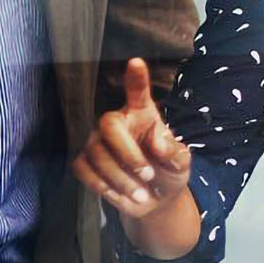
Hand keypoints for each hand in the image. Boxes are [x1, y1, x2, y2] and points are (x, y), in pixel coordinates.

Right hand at [71, 59, 194, 226]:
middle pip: (108, 123)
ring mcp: (98, 141)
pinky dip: (101, 184)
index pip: (137, 92)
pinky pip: (82, 167)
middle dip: (127, 153)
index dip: (135, 78)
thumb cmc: (168, 172)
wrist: (154, 200)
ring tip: (141, 193)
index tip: (136, 62)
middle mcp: (118, 123)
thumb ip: (174, 151)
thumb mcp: (181, 164)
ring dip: (120, 178)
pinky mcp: (85, 161)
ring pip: (96, 152)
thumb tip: (157, 143)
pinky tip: (118, 194)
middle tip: (148, 175)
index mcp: (143, 114)